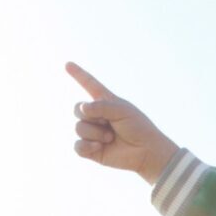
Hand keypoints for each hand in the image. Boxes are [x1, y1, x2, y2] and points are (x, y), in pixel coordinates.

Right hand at [66, 62, 177, 180]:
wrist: (147, 151)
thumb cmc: (138, 128)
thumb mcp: (122, 110)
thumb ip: (101, 106)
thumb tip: (82, 108)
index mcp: (106, 102)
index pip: (90, 85)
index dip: (79, 75)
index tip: (68, 64)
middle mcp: (97, 116)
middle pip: (77, 109)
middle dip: (90, 115)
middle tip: (107, 122)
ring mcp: (93, 133)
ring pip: (79, 128)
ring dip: (95, 133)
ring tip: (111, 137)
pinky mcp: (92, 150)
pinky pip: (78, 146)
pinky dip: (87, 146)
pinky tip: (99, 146)